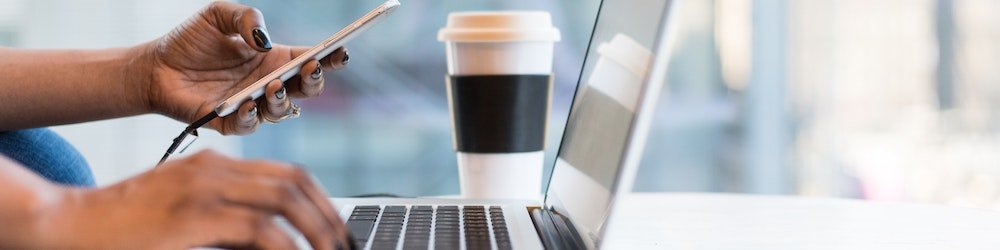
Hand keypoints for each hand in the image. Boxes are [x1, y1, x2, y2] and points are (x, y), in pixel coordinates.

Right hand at [42, 150, 348, 248]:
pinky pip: (257, 229)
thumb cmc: (123, 226)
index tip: (337, 230)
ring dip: (316, 232)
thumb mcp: (185, 213)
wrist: (66, 224)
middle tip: (343, 247)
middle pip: (294, 183)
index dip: (322, 202)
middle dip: (329, 218)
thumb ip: (230, 223)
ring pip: (284, 201)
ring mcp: (203, 189)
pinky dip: (286, 248)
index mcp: (215, 164)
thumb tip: (278, 244)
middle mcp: (214, 169)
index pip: (288, 173)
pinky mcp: (192, 216)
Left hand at [140, 2, 348, 134]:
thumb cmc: (190, 41)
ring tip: (273, 85)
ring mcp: (252, 105)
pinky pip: (249, 125)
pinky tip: (247, 103)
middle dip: (314, 81)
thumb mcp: (218, 15)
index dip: (330, 57)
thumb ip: (245, 17)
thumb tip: (264, 40)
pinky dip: (251, 116)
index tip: (341, 51)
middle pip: (306, 90)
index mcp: (274, 59)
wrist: (155, 67)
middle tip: (310, 68)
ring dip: (283, 100)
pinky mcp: (229, 123)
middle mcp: (268, 84)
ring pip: (282, 111)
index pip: (311, 60)